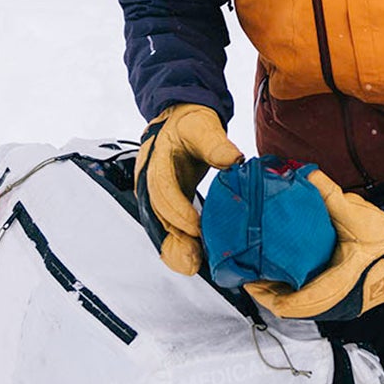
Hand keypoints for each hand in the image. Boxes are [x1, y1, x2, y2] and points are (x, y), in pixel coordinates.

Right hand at [133, 104, 243, 274]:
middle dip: (173, 240)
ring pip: (160, 225)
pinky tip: (192, 259)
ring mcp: (155, 194)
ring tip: (191, 266)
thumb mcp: (203, 126)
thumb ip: (216, 144)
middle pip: (157, 215)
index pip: (163, 189)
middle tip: (191, 261)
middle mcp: (149, 181)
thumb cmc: (190, 122)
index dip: (178, 210)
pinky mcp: (166, 203)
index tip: (197, 226)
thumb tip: (233, 160)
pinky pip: (167, 226)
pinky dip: (177, 243)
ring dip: (174, 247)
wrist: (179, 118)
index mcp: (155, 160)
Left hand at [245, 170, 383, 320]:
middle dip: (267, 294)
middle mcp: (337, 301)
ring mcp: (338, 304)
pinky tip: (277, 277)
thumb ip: (330, 194)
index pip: (299, 302)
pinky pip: (306, 301)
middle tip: (246, 276)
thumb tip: (306, 173)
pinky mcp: (337, 299)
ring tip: (256, 276)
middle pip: (292, 307)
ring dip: (277, 293)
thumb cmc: (383, 240)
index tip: (251, 283)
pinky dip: (289, 292)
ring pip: (299, 307)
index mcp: (341, 283)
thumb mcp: (358, 215)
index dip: (271, 296)